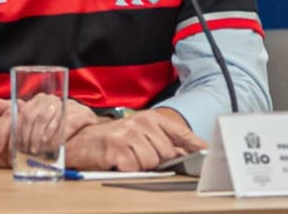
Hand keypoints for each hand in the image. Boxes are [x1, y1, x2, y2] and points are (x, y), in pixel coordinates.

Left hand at [0, 95, 101, 158]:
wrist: (85, 125)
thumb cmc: (56, 121)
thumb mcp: (34, 115)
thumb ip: (13, 111)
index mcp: (37, 100)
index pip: (14, 112)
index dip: (2, 131)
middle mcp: (50, 100)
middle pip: (27, 116)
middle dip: (20, 138)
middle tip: (18, 153)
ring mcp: (65, 106)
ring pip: (43, 120)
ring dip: (35, 139)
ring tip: (33, 152)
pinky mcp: (79, 116)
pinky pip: (63, 125)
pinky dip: (53, 138)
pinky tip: (48, 148)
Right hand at [64, 108, 205, 171]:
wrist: (81, 140)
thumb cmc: (113, 138)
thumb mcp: (139, 132)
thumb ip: (162, 140)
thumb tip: (185, 152)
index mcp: (150, 118)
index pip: (179, 132)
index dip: (194, 144)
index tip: (207, 151)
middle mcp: (141, 123)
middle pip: (166, 152)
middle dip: (157, 159)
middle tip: (139, 155)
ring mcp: (129, 135)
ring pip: (151, 162)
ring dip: (140, 165)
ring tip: (127, 157)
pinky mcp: (118, 150)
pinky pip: (135, 168)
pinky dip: (127, 169)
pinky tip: (118, 161)